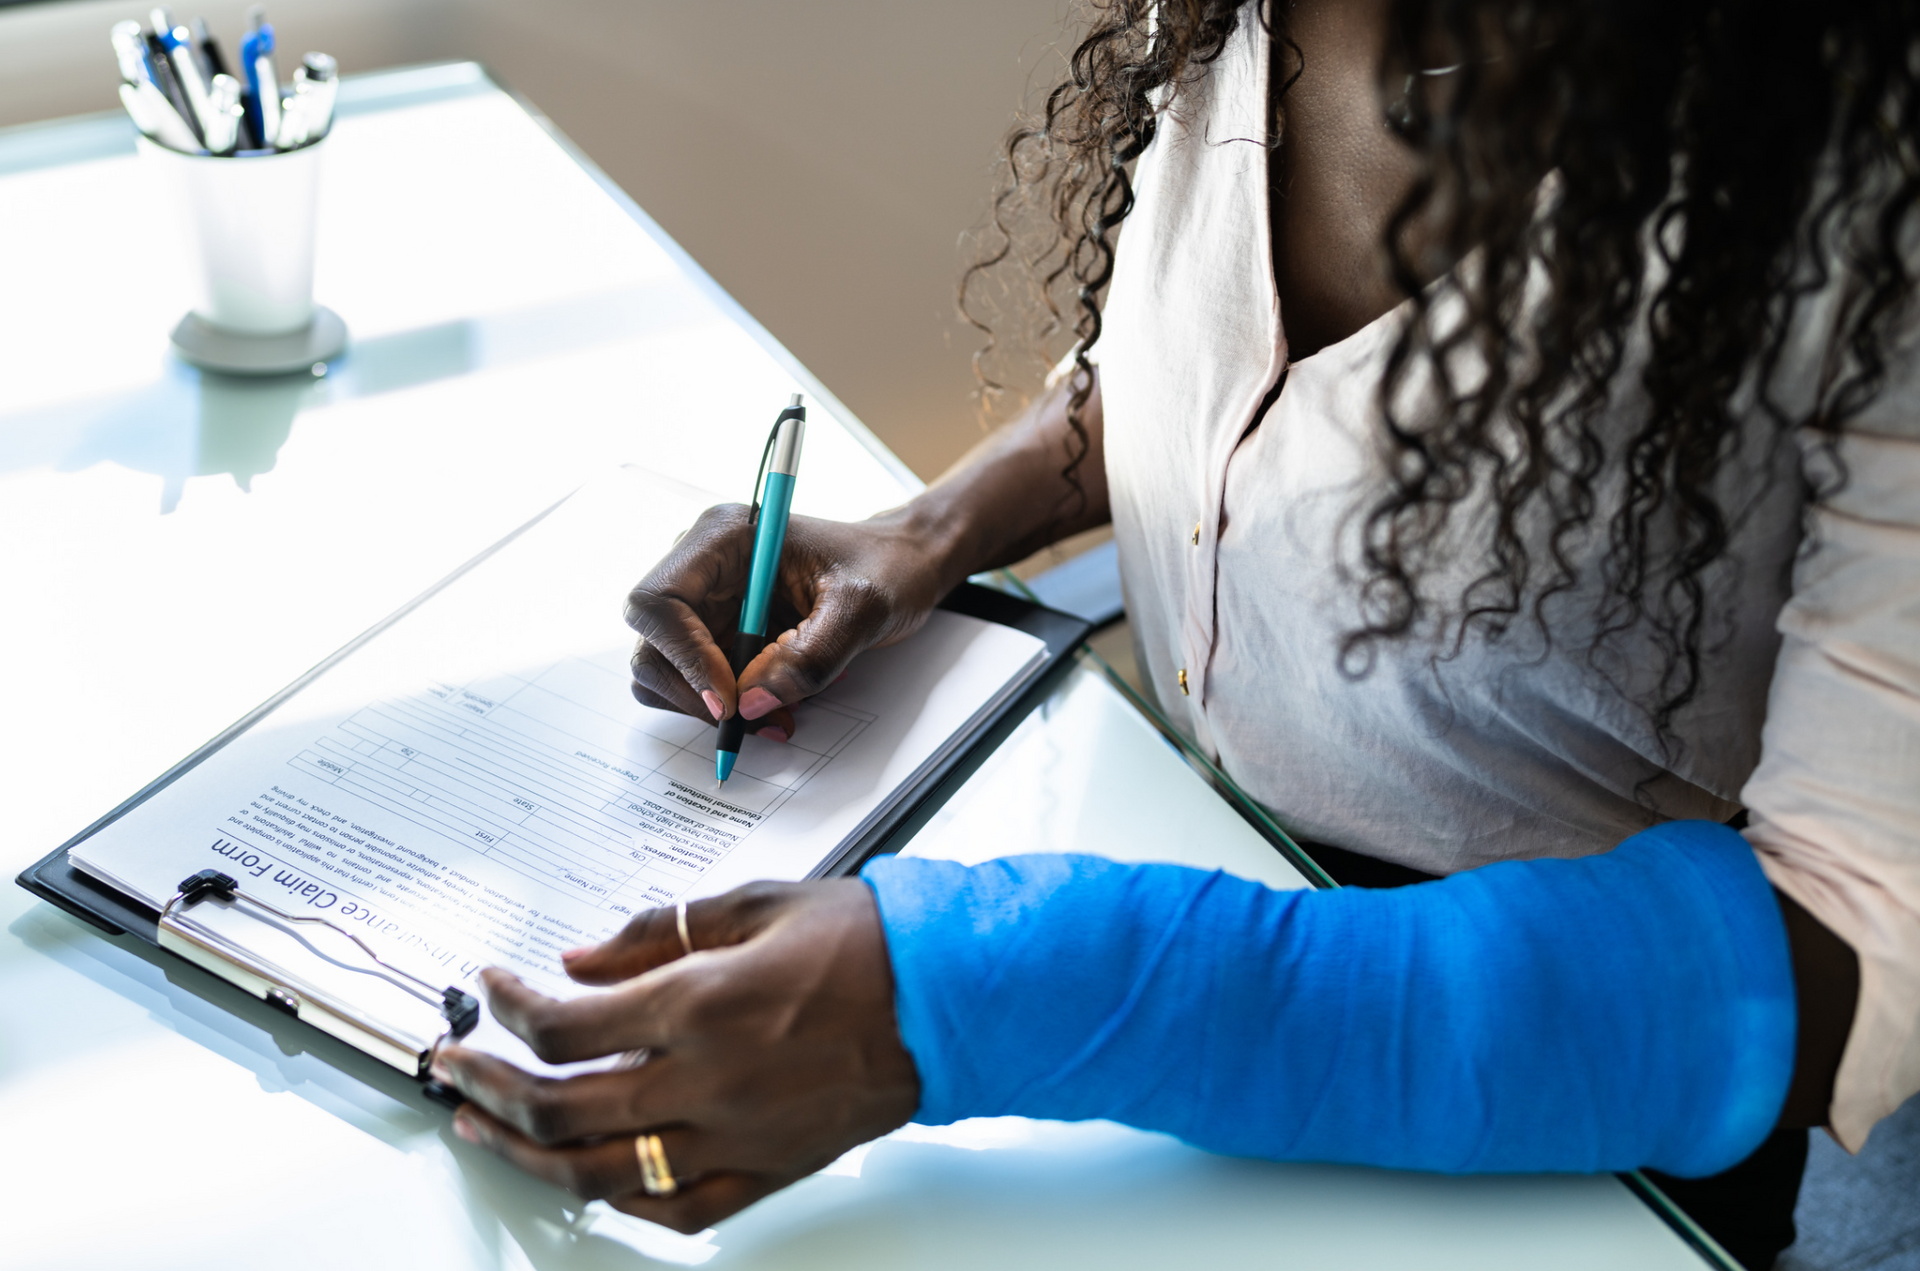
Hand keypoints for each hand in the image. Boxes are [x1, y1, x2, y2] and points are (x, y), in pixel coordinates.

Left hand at [430, 880, 920, 1231]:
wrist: (947, 998)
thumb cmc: (864, 944)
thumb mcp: (753, 904)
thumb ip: (655, 930)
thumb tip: (578, 960)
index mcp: (700, 1003)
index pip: (563, 1023)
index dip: (506, 1006)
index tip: (490, 989)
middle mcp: (707, 1080)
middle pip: (558, 1105)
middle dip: (487, 1086)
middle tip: (456, 1066)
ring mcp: (735, 1136)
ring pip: (597, 1172)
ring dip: (524, 1153)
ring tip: (484, 1130)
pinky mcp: (767, 1169)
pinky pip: (673, 1209)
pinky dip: (617, 1200)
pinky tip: (584, 1181)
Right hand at [626, 506, 956, 740]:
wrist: (904, 566)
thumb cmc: (886, 568)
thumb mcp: (863, 608)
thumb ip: (810, 656)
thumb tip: (751, 703)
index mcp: (723, 537)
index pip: (658, 601)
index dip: (682, 655)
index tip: (728, 697)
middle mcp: (703, 568)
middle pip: (652, 644)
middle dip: (695, 693)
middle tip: (751, 720)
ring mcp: (708, 605)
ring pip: (666, 672)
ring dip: (711, 707)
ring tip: (776, 715)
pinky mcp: (720, 636)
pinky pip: (699, 685)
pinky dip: (729, 709)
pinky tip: (776, 707)